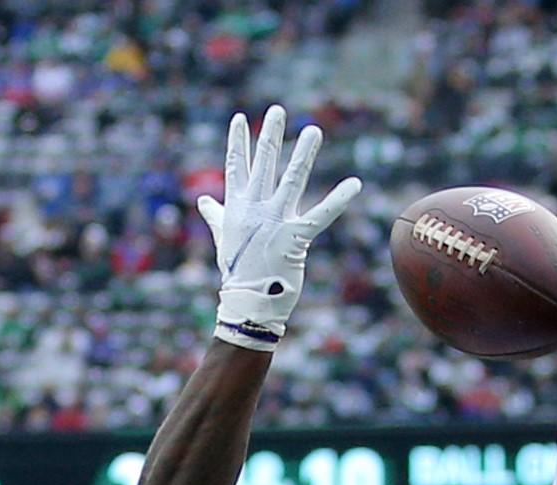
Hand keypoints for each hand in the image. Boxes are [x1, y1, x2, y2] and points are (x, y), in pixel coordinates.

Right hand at [196, 105, 359, 350]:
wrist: (246, 302)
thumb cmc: (236, 270)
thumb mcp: (223, 238)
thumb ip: (216, 215)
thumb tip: (202, 200)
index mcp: (237, 207)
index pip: (236, 167)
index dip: (238, 142)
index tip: (239, 118)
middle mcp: (255, 209)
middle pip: (264, 164)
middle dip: (270, 135)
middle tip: (277, 110)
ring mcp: (275, 221)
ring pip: (292, 180)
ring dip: (304, 154)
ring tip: (314, 130)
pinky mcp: (296, 237)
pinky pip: (321, 215)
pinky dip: (339, 199)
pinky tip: (354, 184)